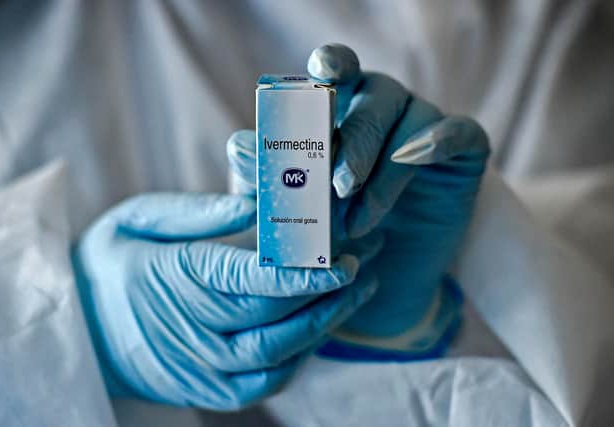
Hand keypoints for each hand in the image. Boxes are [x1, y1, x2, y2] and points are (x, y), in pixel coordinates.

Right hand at [72, 192, 380, 408]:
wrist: (78, 329)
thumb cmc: (111, 262)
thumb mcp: (139, 218)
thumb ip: (198, 212)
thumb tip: (256, 201)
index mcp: (171, 280)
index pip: (246, 279)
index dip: (299, 271)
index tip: (340, 257)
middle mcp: (188, 331)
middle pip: (271, 316)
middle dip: (324, 291)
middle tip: (361, 260)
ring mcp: (198, 368)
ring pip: (275, 356)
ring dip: (322, 323)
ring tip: (357, 290)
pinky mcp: (208, 391)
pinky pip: (266, 382)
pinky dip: (300, 354)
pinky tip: (320, 323)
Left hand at [227, 44, 488, 350]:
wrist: (386, 276)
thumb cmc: (332, 233)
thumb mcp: (296, 211)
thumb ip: (270, 178)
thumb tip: (239, 146)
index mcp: (341, 109)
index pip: (335, 72)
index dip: (329, 66)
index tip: (320, 76)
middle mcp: (382, 108)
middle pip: (371, 99)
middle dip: (352, 142)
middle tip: (337, 187)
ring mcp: (424, 125)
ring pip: (411, 120)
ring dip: (383, 171)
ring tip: (358, 223)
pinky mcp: (463, 150)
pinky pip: (459, 132)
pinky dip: (439, 140)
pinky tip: (416, 156)